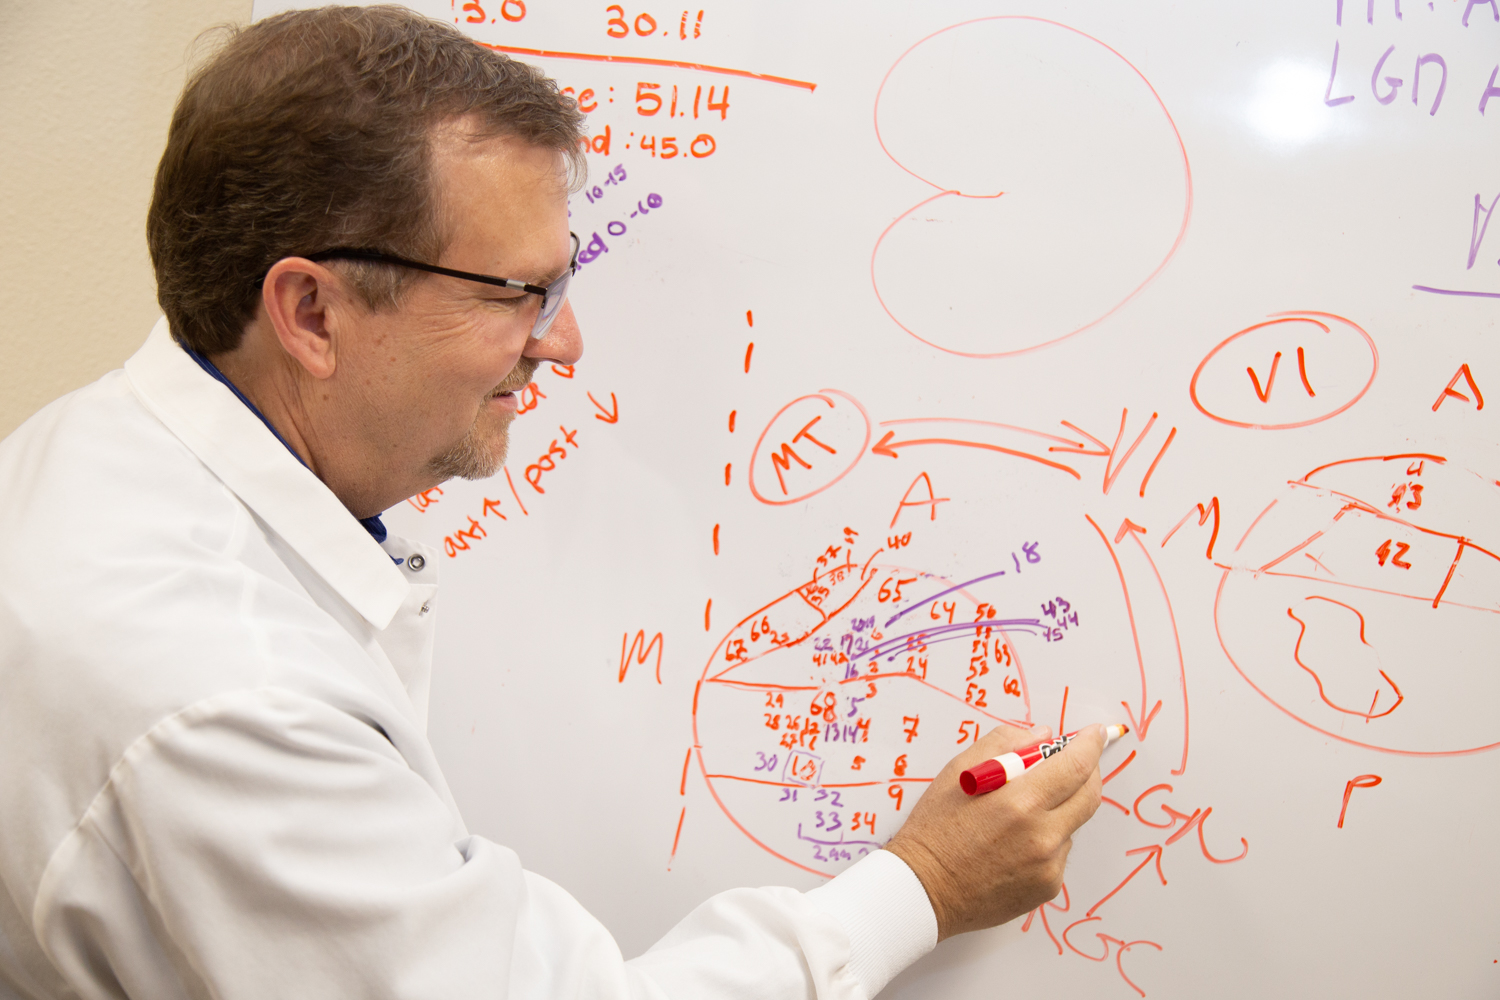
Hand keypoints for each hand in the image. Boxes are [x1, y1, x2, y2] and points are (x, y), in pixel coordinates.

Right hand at [884, 722, 1103, 940]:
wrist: (924, 889)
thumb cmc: (935, 830)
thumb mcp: (958, 772)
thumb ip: (1003, 744)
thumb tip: (1041, 735)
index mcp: (1019, 802)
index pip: (1075, 766)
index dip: (1089, 745)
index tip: (1094, 733)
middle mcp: (1042, 836)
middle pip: (1089, 795)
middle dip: (1088, 772)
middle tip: (1075, 762)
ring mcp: (1048, 865)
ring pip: (1072, 824)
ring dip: (1059, 807)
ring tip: (1020, 812)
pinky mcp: (1048, 886)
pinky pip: (1060, 851)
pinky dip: (1047, 838)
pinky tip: (1014, 842)